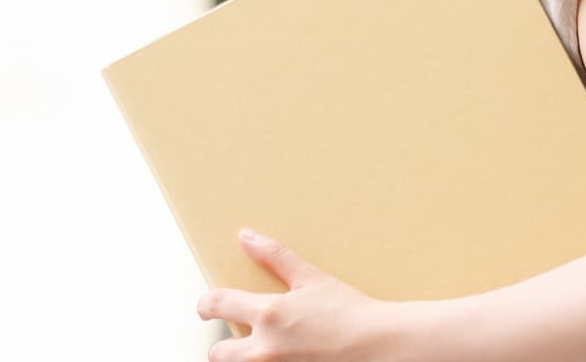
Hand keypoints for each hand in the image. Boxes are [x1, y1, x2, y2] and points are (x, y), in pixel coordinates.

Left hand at [197, 228, 391, 361]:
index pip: (216, 305)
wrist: (380, 346)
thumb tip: (246, 236)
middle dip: (220, 346)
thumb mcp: (311, 279)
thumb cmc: (349, 312)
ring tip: (262, 350)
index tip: (206, 306)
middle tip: (233, 339)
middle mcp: (266, 349)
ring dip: (242, 360)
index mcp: (268, 314)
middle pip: (217, 353)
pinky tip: (286, 357)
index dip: (205, 304)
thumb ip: (275, 256)